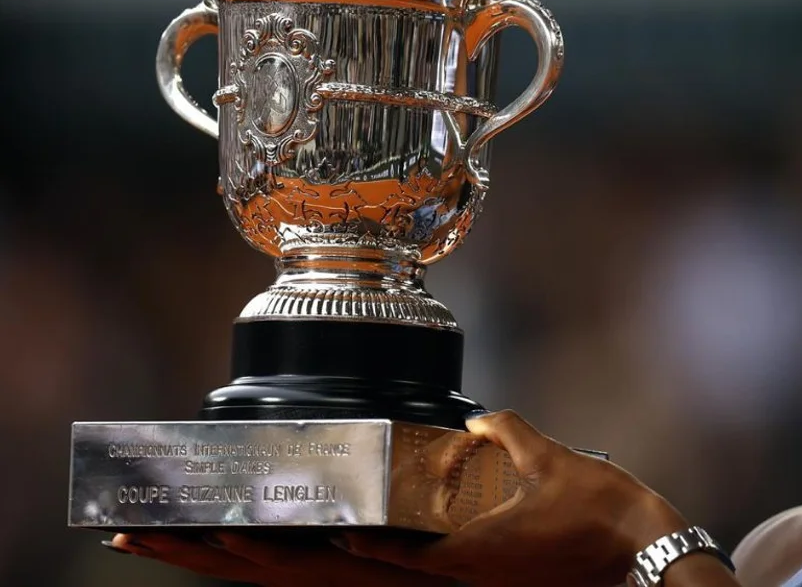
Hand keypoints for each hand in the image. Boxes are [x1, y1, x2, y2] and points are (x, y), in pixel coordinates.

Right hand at [105, 531, 452, 586]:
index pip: (216, 551)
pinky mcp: (334, 565)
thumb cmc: (389, 550)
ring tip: (155, 538)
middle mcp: (286, 567)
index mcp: (281, 558)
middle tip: (119, 537)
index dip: (171, 546)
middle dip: (164, 550)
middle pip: (212, 560)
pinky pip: (290, 557)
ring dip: (197, 550)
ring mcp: (306, 569)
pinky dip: (258, 548)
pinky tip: (231, 538)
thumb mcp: (333, 529)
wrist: (431, 570)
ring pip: (241, 561)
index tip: (125, 534)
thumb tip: (278, 480)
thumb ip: (306, 511)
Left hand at [340, 410, 689, 586]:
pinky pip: (485, 566)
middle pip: (428, 563)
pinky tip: (478, 518)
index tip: (346, 533)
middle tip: (377, 514)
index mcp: (481, 550)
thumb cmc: (602, 511)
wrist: (644, 550)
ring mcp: (508, 583)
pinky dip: (470, 545)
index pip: (409, 556)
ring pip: (457, 566)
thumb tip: (483, 422)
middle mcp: (487, 575)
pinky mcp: (528, 582)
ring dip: (437, 543)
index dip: (373, 544)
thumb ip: (509, 433)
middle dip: (400, 541)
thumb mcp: (551, 459)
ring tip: (423, 512)